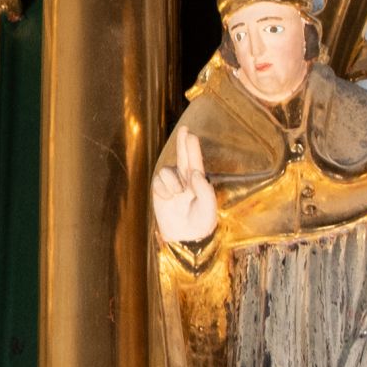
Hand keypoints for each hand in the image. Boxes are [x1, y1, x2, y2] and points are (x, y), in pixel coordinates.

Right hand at [150, 130, 216, 247]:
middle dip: (182, 144)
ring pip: (166, 171)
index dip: (192, 147)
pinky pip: (157, 181)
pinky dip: (162, 189)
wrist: (185, 237)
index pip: (195, 161)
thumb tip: (195, 173)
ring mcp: (172, 185)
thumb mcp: (208, 207)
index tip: (189, 133)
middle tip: (185, 129)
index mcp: (199, 182)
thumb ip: (204, 189)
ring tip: (177, 194)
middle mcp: (185, 180)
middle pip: (182, 157)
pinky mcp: (160, 191)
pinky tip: (168, 199)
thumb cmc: (201, 222)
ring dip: (172, 181)